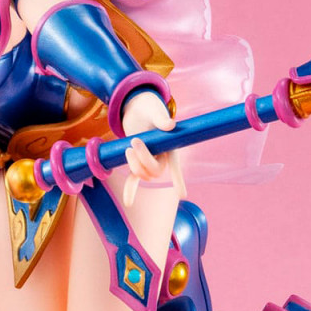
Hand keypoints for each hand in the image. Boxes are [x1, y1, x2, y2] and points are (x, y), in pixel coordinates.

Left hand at [121, 90, 185, 206]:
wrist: (137, 107)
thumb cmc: (150, 107)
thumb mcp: (155, 110)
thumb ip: (162, 118)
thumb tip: (170, 125)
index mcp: (170, 146)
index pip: (175, 165)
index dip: (178, 179)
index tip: (182, 194)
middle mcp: (162, 156)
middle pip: (155, 170)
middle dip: (143, 159)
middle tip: (135, 140)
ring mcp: (148, 160)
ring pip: (143, 174)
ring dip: (133, 164)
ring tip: (129, 146)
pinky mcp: (136, 161)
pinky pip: (134, 179)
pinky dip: (131, 190)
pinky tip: (128, 202)